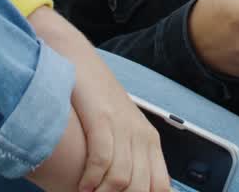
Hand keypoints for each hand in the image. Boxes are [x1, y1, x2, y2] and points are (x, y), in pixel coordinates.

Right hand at [26, 7, 168, 191]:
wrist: (77, 59)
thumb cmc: (94, 98)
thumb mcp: (119, 127)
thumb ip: (128, 156)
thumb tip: (127, 187)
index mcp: (149, 140)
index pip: (161, 186)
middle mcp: (141, 135)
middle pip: (142, 188)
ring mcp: (123, 126)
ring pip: (123, 179)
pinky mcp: (102, 118)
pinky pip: (102, 159)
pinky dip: (92, 179)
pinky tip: (83, 185)